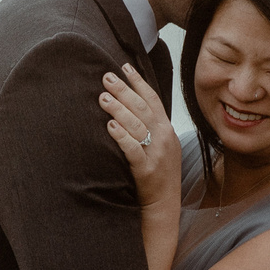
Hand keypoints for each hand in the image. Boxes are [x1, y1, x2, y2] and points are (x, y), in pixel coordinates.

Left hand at [100, 64, 178, 209]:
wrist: (164, 203)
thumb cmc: (158, 172)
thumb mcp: (162, 144)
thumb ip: (151, 125)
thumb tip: (131, 104)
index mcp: (166, 128)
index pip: (152, 98)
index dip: (138, 81)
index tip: (124, 66)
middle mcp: (163, 137)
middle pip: (142, 107)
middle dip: (124, 90)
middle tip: (106, 78)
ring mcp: (156, 153)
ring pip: (137, 125)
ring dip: (119, 109)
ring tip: (103, 98)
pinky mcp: (146, 169)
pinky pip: (133, 149)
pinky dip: (121, 136)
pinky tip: (110, 126)